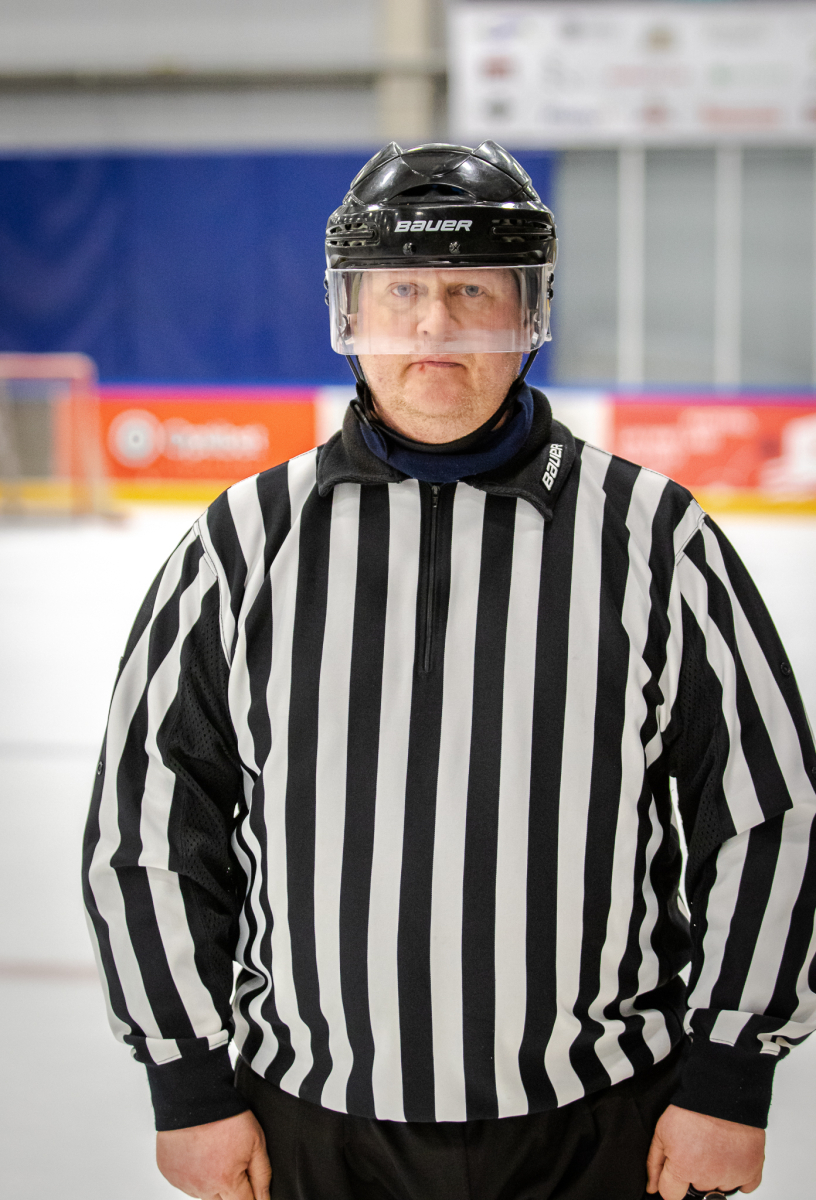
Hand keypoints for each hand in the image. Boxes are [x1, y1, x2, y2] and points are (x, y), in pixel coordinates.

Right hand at [156, 1109, 271, 1199]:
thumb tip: (265, 1199)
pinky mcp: (170, 1174)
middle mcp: (203, 1187)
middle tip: (231, 1159)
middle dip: (231, 1187)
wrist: (193, 1096)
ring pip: (204, 1192)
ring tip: (215, 1151)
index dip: (251, 1195)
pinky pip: (186, 1182)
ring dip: (211, 1180)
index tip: (250, 1184)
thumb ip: (262, 1175)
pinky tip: (199, 1152)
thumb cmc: (226, 1115)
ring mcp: (184, 1182)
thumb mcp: (256, 1141)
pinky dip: (194, 1172)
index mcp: (226, 1181)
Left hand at [646, 1104, 763, 1199]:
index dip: (670, 1182)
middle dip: (694, 1173)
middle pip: (697, 1189)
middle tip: (696, 1148)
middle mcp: (708, 1178)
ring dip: (716, 1173)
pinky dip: (738, 1173)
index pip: (671, 1195)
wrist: (723, 1091)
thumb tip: (653, 1187)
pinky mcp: (752, 1171)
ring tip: (714, 1146)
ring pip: (720, 1187)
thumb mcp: (662, 1130)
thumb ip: (655, 1163)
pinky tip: (730, 1154)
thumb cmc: (692, 1108)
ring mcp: (732, 1176)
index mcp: (684, 1168)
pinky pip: (744, 1184)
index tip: (674, 1172)